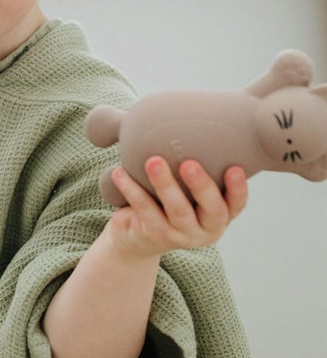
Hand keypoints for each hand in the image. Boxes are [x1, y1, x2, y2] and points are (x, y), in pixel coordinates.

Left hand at [106, 157, 247, 259]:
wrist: (137, 238)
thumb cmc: (168, 203)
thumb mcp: (187, 191)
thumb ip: (194, 167)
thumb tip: (187, 119)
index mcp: (220, 217)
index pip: (236, 205)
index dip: (238, 189)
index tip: (235, 168)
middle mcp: (205, 230)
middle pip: (211, 209)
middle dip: (201, 185)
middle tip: (189, 163)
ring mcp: (180, 236)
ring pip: (177, 210)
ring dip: (165, 184)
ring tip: (154, 161)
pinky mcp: (154, 235)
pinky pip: (145, 210)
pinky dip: (132, 190)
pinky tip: (120, 172)